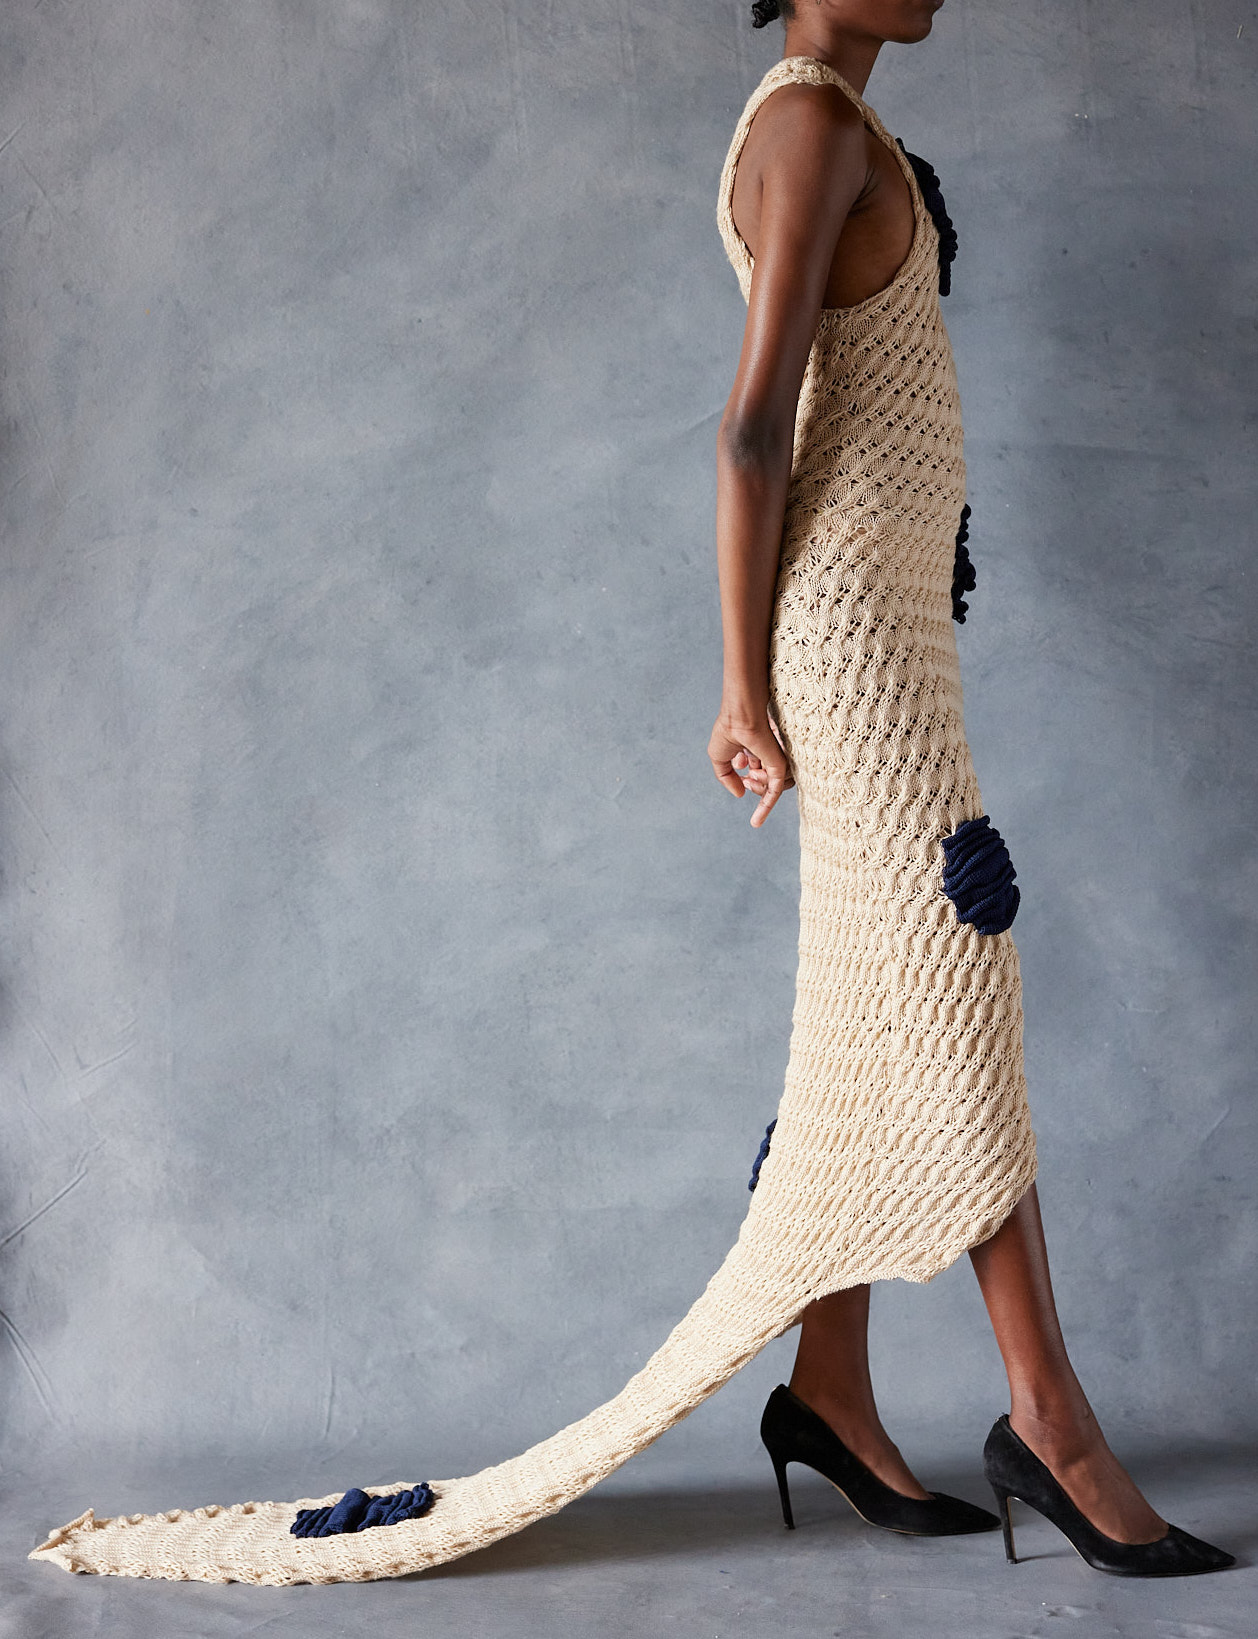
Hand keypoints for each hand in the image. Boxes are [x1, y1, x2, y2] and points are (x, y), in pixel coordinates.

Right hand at [708, 707, 794, 828]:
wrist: (740, 717)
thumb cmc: (728, 730)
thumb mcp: (718, 757)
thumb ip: (727, 778)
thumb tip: (740, 794)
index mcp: (758, 751)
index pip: (761, 774)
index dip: (750, 782)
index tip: (744, 778)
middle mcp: (770, 756)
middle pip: (768, 783)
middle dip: (755, 787)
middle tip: (747, 778)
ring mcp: (776, 761)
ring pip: (773, 788)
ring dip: (758, 790)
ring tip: (751, 775)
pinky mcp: (779, 766)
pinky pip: (776, 792)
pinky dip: (765, 806)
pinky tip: (756, 820)